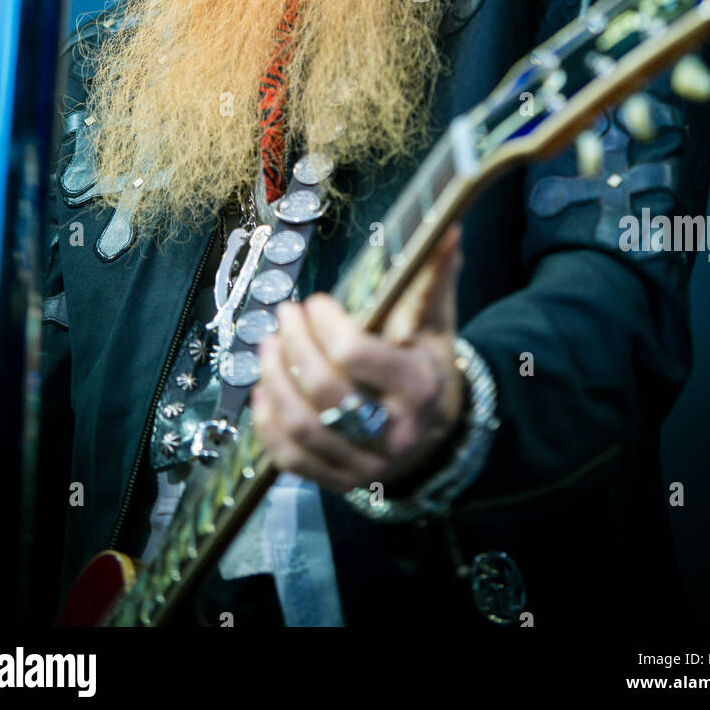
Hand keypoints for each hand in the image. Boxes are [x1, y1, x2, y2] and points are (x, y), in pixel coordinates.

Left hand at [251, 222, 465, 494]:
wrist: (438, 432)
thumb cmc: (428, 364)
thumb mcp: (436, 322)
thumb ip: (433, 276)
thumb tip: (447, 228)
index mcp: (419, 387)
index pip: (357, 355)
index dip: (326, 325)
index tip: (315, 302)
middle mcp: (394, 432)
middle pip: (326, 391)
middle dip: (295, 346)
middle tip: (283, 316)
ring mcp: (367, 463)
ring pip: (304, 428)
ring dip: (274, 382)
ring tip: (267, 347)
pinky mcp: (341, 481)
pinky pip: (293, 460)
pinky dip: (268, 426)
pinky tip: (262, 393)